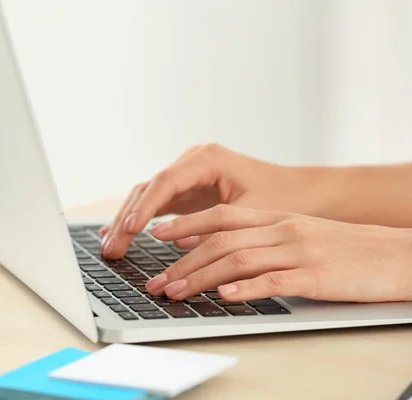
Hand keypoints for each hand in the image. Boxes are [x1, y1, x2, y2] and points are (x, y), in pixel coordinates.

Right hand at [101, 143, 337, 257]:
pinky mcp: (188, 189)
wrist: (301, 192)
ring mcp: (188, 174)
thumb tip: (177, 246)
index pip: (165, 181)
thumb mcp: (251, 213)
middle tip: (111, 249)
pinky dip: (139, 220)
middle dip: (127, 218)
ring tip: (109, 247)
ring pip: (147, 195)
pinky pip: (156, 203)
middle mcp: (193, 161)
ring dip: (127, 220)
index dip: (144, 208)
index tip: (129, 232)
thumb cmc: (283, 198)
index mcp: (208, 158)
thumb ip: (215, 228)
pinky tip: (121, 235)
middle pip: (149, 187)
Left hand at [144, 205, 411, 302]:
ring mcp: (299, 251)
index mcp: (278, 218)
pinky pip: (275, 281)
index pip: (221, 217)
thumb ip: (268, 239)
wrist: (403, 254)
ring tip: (175, 293)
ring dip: (201, 278)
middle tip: (156, 281)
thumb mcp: (305, 234)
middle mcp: (283, 229)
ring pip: (238, 260)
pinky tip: (226, 298)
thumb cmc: (352, 248)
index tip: (158, 236)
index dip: (186, 225)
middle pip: (220, 242)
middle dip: (182, 262)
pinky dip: (247, 289)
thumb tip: (230, 254)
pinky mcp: (317, 276)